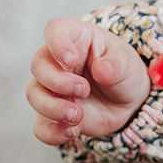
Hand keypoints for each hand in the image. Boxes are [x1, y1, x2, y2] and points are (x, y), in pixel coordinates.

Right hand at [27, 18, 150, 145]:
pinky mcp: (53, 115)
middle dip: (58, 81)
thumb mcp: (127, 63)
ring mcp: (52, 89)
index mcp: (76, 39)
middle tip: (84, 91)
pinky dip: (52, 132)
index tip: (70, 59)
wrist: (128, 102)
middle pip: (38, 65)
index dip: (56, 43)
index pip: (55, 30)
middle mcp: (57, 62)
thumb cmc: (123, 71)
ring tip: (78, 117)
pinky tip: (72, 133)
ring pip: (34, 95)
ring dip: (53, 108)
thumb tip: (101, 69)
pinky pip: (40, 125)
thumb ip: (116, 64)